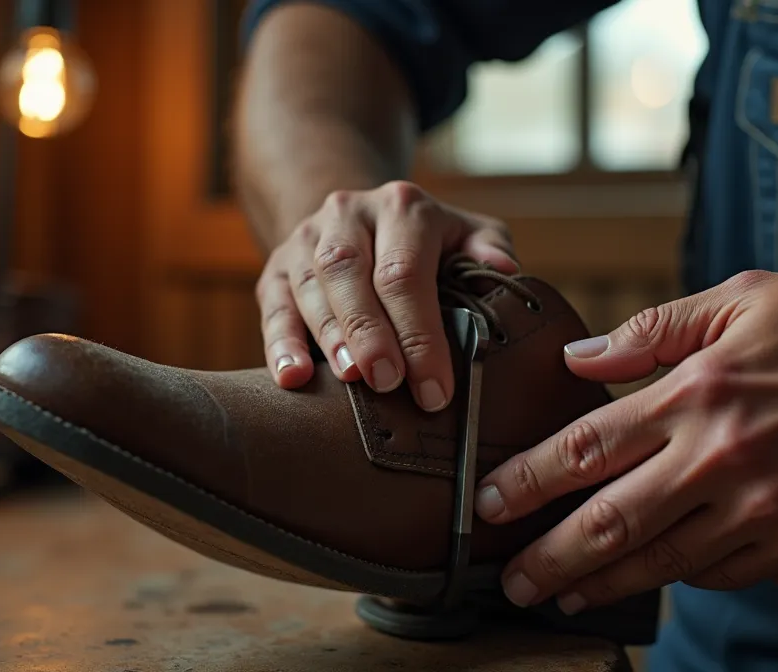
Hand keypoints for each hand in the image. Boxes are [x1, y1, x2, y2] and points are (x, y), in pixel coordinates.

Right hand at [256, 180, 516, 410]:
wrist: (359, 221)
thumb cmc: (424, 244)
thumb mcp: (465, 235)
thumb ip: (488, 248)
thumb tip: (504, 270)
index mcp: (402, 207)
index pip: (405, 271)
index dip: (419, 331)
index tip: (434, 387)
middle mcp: (348, 213)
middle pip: (351, 273)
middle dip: (371, 333)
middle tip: (388, 382)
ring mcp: (306, 239)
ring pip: (310, 286)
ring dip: (329, 337)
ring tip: (348, 378)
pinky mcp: (275, 268)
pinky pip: (273, 305)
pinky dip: (280, 344)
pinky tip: (293, 378)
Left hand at [474, 266, 777, 613]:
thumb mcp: (744, 298)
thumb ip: (654, 331)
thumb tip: (580, 357)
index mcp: (703, 394)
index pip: (586, 449)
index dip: (528, 482)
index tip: (489, 503)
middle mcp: (730, 463)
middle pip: (612, 524)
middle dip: (548, 559)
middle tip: (509, 581)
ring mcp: (775, 517)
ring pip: (667, 565)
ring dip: (607, 583)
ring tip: (567, 594)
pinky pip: (735, 577)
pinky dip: (693, 576)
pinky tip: (665, 575)